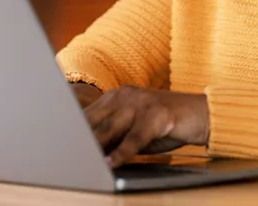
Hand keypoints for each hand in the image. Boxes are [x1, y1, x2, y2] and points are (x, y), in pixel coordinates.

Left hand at [73, 85, 209, 166]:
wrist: (202, 114)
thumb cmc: (166, 124)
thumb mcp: (135, 130)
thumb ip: (114, 137)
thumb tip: (90, 153)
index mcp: (116, 95)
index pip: (88, 114)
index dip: (72, 130)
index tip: (55, 142)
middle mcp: (125, 95)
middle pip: (95, 120)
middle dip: (79, 139)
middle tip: (61, 154)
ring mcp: (140, 102)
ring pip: (111, 128)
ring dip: (95, 147)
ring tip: (80, 160)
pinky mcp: (157, 114)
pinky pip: (135, 137)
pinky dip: (122, 152)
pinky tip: (111, 162)